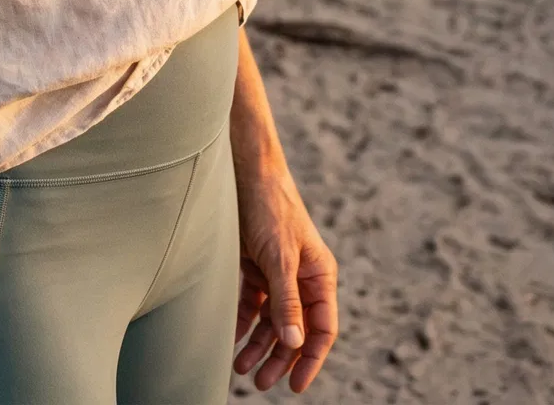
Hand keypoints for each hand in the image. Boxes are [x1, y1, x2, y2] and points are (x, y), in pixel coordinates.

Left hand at [234, 157, 338, 392]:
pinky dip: (243, 323)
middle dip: (279, 358)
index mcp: (318, 276)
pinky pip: (252, 304)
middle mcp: (300, 278)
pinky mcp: (255, 266)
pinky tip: (232, 340)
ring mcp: (277, 273)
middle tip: (260, 383)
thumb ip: (287, 301)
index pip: (322, 328)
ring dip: (258, 345)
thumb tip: (294, 343)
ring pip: (271, 320)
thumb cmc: (270, 208)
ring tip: (240, 368)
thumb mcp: (280, 256)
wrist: (244, 170)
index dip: (310, 358)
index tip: (296, 386)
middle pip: (294, 329)